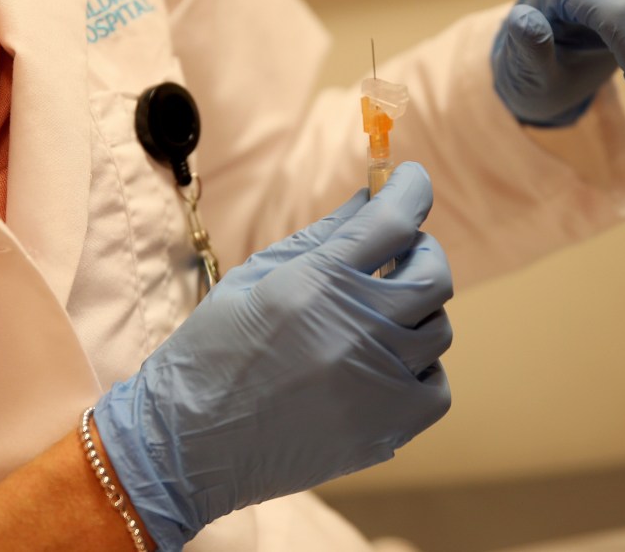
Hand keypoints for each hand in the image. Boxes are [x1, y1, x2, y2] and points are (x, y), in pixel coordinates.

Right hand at [94, 163, 453, 550]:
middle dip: (421, 250)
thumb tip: (372, 196)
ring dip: (414, 311)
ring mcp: (375, 386)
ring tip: (376, 314)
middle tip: (399, 251)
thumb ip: (322, 235)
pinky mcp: (384, 431)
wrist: (188, 446)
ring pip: (437, 329)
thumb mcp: (256, 276)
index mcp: (315, 285)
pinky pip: (435, 388)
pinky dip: (419, 368)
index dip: (410, 190)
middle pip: (432, 274)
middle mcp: (355, 332)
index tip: (411, 180)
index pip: (392, 221)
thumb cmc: (212, 351)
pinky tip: (384, 363)